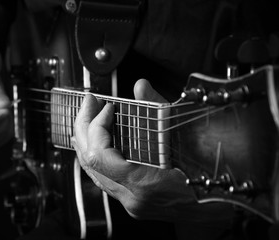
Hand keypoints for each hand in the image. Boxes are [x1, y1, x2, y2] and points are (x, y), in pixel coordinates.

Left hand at [72, 79, 200, 219]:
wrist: (223, 207)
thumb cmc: (211, 175)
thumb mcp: (186, 136)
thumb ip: (158, 109)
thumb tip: (140, 87)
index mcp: (143, 183)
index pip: (99, 154)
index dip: (96, 125)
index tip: (106, 106)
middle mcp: (132, 197)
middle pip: (89, 162)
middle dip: (84, 126)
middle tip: (89, 103)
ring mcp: (131, 202)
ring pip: (93, 172)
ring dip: (88, 140)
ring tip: (88, 117)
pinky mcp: (133, 202)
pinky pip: (103, 177)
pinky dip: (97, 154)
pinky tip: (97, 141)